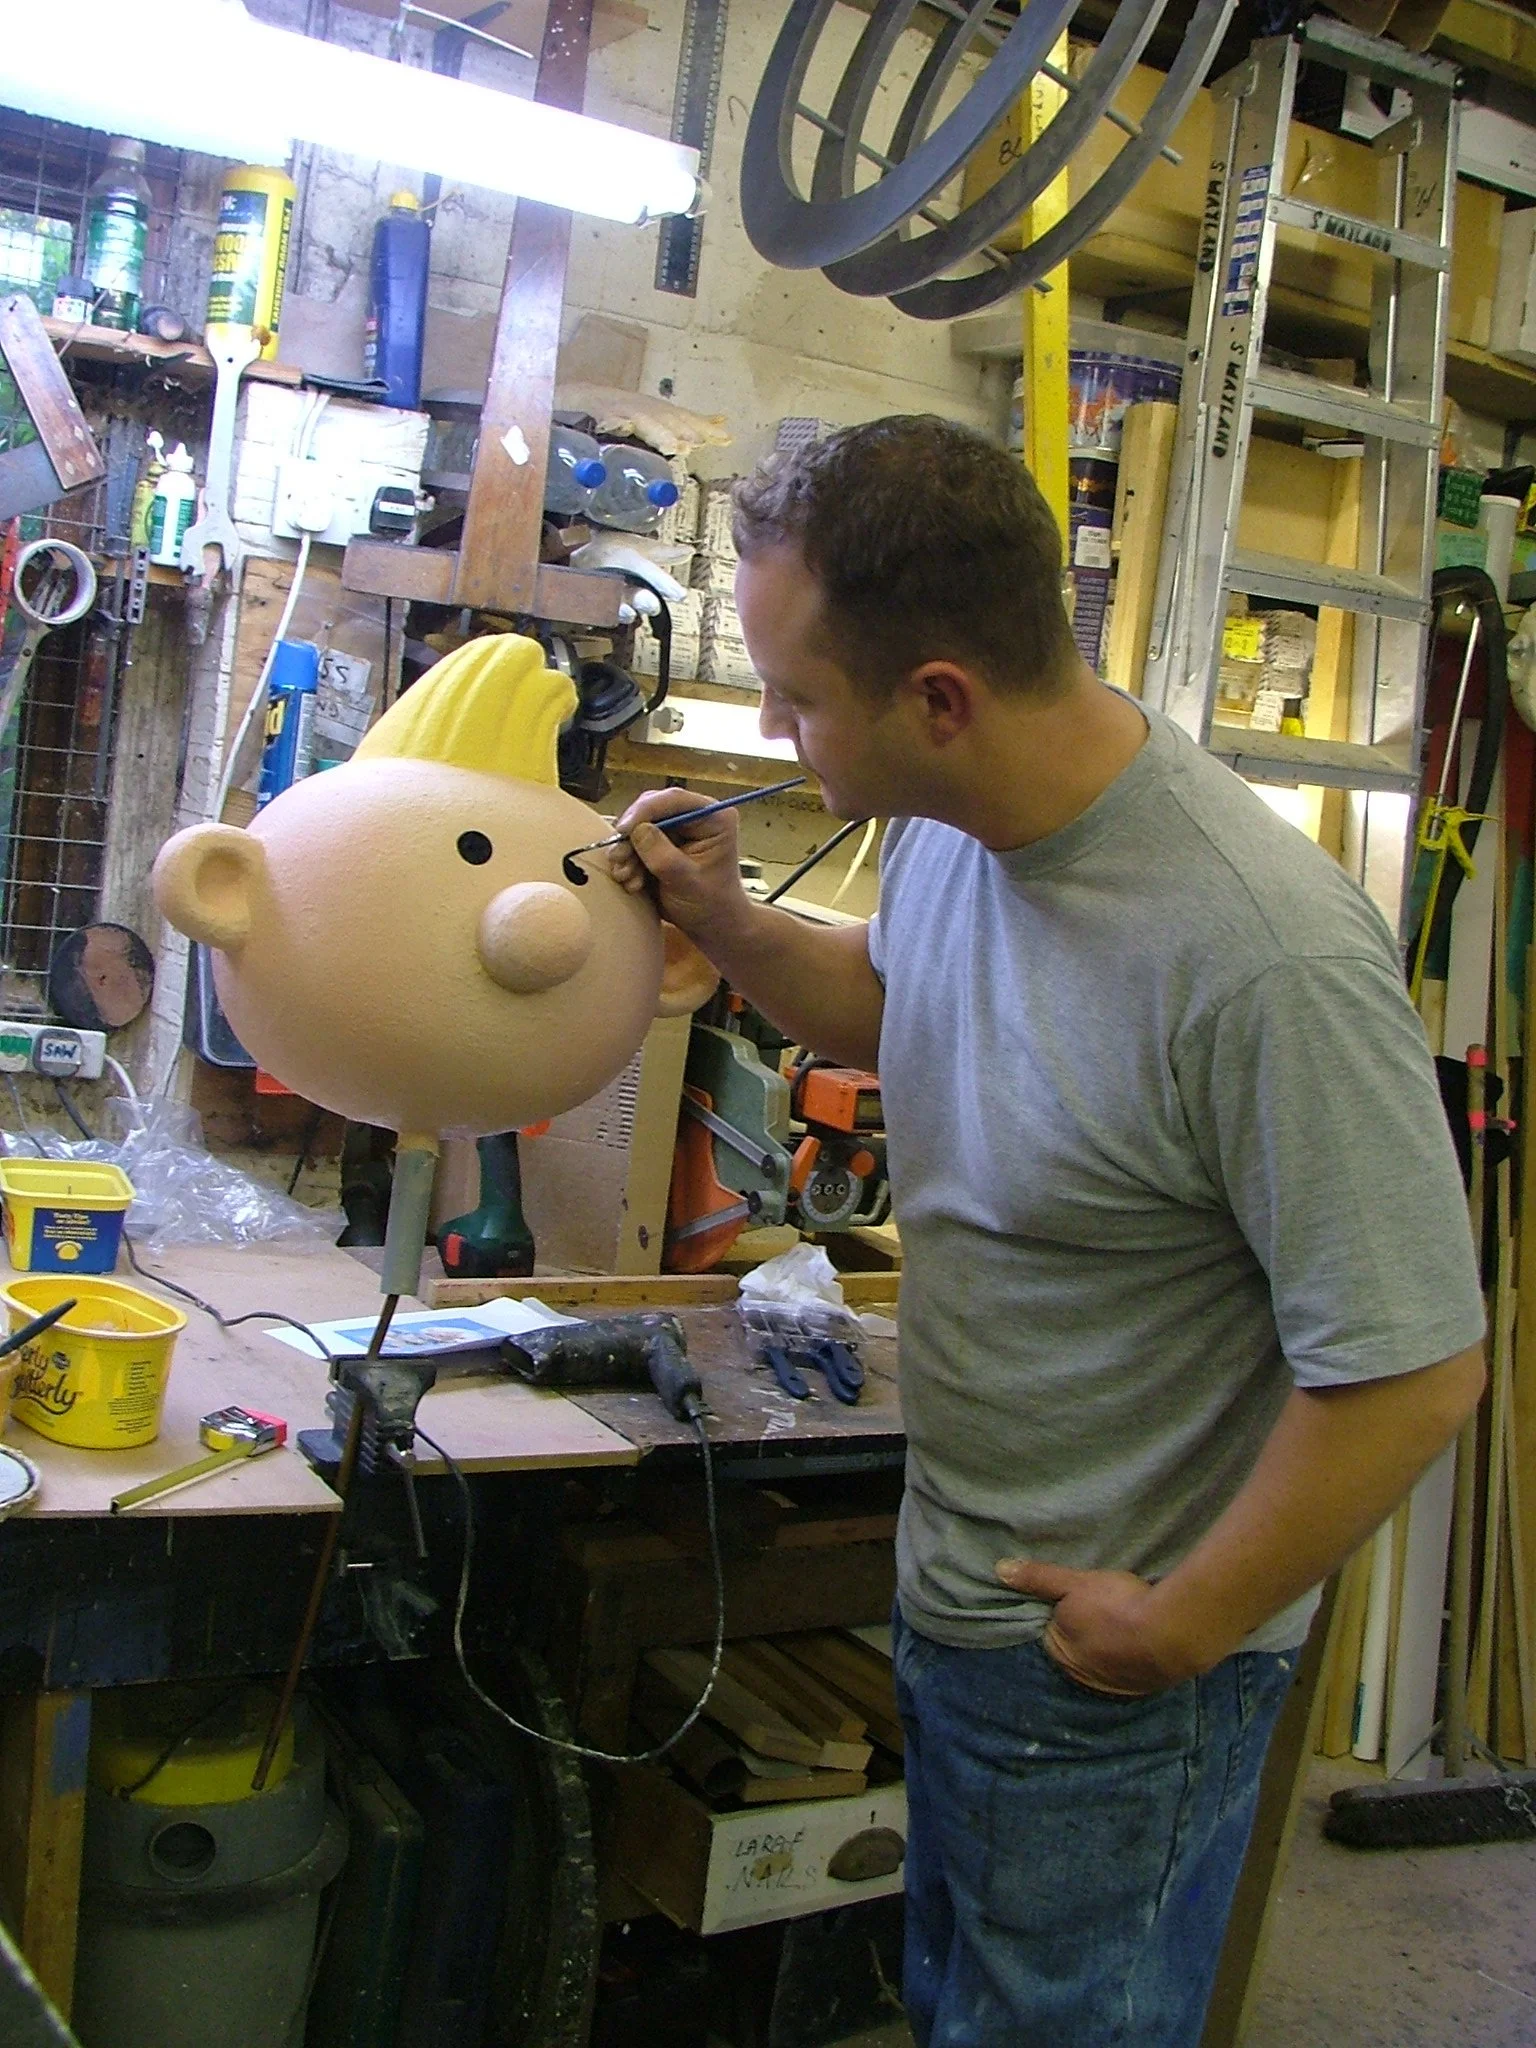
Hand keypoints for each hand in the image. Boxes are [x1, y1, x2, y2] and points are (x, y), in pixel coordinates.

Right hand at [608, 787, 752, 943]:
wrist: (711, 925)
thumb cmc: (710, 905)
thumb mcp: (687, 882)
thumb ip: (663, 856)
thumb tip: (637, 830)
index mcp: (714, 818)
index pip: (675, 800)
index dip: (646, 810)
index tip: (623, 830)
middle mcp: (695, 816)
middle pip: (652, 809)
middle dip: (631, 835)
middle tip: (617, 859)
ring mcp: (677, 829)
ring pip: (639, 826)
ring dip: (627, 852)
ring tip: (625, 878)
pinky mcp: (662, 842)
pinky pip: (635, 843)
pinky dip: (628, 861)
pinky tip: (632, 882)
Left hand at [995, 1558, 1210, 1697]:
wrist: (1170, 1634)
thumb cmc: (1116, 1605)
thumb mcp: (1075, 1583)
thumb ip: (1039, 1578)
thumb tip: (999, 1571)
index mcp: (1060, 1652)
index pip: (1049, 1631)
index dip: (1058, 1613)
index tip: (1072, 1600)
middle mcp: (1081, 1676)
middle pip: (1075, 1649)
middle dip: (1082, 1633)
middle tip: (1098, 1609)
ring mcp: (1112, 1686)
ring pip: (1102, 1662)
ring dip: (1107, 1648)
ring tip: (1118, 1625)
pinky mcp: (1140, 1688)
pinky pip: (1127, 1671)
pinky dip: (1129, 1657)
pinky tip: (1138, 1642)